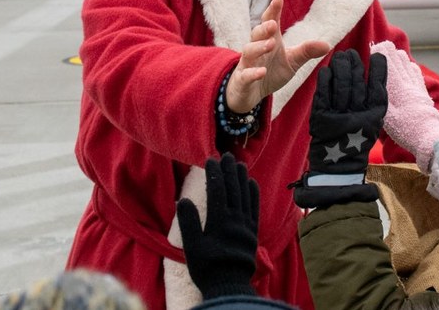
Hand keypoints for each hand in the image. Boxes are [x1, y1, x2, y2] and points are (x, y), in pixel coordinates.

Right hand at [177, 153, 259, 299]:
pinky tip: (252, 182)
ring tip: (240, 164)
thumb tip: (183, 201)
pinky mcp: (253, 231)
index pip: (217, 191)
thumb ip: (188, 223)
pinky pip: (255, 207)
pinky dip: (253, 193)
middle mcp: (235, 220)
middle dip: (229, 170)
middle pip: (233, 189)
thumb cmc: (207, 267)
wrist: (230, 285)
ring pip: (245, 196)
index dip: (214, 174)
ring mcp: (246, 225)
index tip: (211, 160)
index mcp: (219, 222)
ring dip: (242, 178)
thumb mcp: (192, 247)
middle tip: (227, 155)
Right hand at [227, 0, 329, 113]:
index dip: (273, 11)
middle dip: (264, 28)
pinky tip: (261, 72)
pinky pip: (244, 75)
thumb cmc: (271, 72)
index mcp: (269, 41)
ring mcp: (247, 64)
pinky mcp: (242, 81)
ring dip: (259, 47)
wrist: (251, 94)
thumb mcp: (292, 61)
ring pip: (248, 52)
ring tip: (271, 44)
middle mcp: (256, 49)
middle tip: (273, 24)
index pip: (269, 22)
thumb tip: (328, 44)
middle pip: (256, 34)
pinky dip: (252, 73)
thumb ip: (306, 51)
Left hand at [293, 49, 386, 207]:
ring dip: (341, 66)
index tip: (377, 56)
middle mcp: (358, 115)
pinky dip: (325, 79)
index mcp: (374, 115)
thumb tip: (375, 73)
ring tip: (341, 56)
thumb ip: (374, 100)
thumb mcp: (373, 122)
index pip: (378, 86)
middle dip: (355, 64)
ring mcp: (339, 116)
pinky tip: (327, 69)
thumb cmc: (357, 140)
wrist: (337, 166)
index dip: (378, 69)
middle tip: (352, 54)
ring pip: (341, 84)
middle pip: (357, 82)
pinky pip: (323, 93)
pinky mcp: (321, 117)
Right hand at [371, 41, 438, 171]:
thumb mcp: (387, 115)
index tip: (377, 46)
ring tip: (395, 52)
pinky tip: (410, 65)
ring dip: (402, 59)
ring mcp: (417, 88)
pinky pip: (417, 76)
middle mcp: (409, 85)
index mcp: (399, 89)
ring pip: (409, 67)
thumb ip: (381, 97)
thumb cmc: (405, 129)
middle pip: (400, 64)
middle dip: (391, 53)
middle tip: (384, 44)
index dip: (384, 55)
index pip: (390, 66)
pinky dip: (412, 68)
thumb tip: (373, 82)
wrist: (427, 137)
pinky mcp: (423, 94)